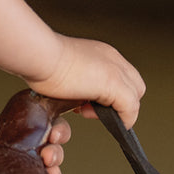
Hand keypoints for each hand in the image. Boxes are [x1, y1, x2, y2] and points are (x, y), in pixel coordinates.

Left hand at [0, 106, 71, 173]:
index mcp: (24, 127)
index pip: (51, 123)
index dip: (59, 128)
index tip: (54, 133)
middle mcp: (29, 146)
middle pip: (55, 147)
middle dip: (58, 151)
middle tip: (49, 156)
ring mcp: (26, 167)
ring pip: (51, 169)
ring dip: (55, 171)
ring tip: (49, 172)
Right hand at [25, 35, 145, 129]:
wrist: (39, 54)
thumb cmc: (41, 61)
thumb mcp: (63, 70)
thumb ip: (75, 80)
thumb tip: (75, 98)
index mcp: (100, 53)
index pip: (120, 75)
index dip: (108, 93)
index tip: (88, 100)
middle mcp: (112, 58)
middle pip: (133, 86)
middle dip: (117, 103)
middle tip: (91, 108)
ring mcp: (115, 70)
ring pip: (134, 97)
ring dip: (115, 112)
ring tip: (88, 111)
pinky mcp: (114, 84)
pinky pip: (130, 109)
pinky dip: (119, 120)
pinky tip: (95, 116)